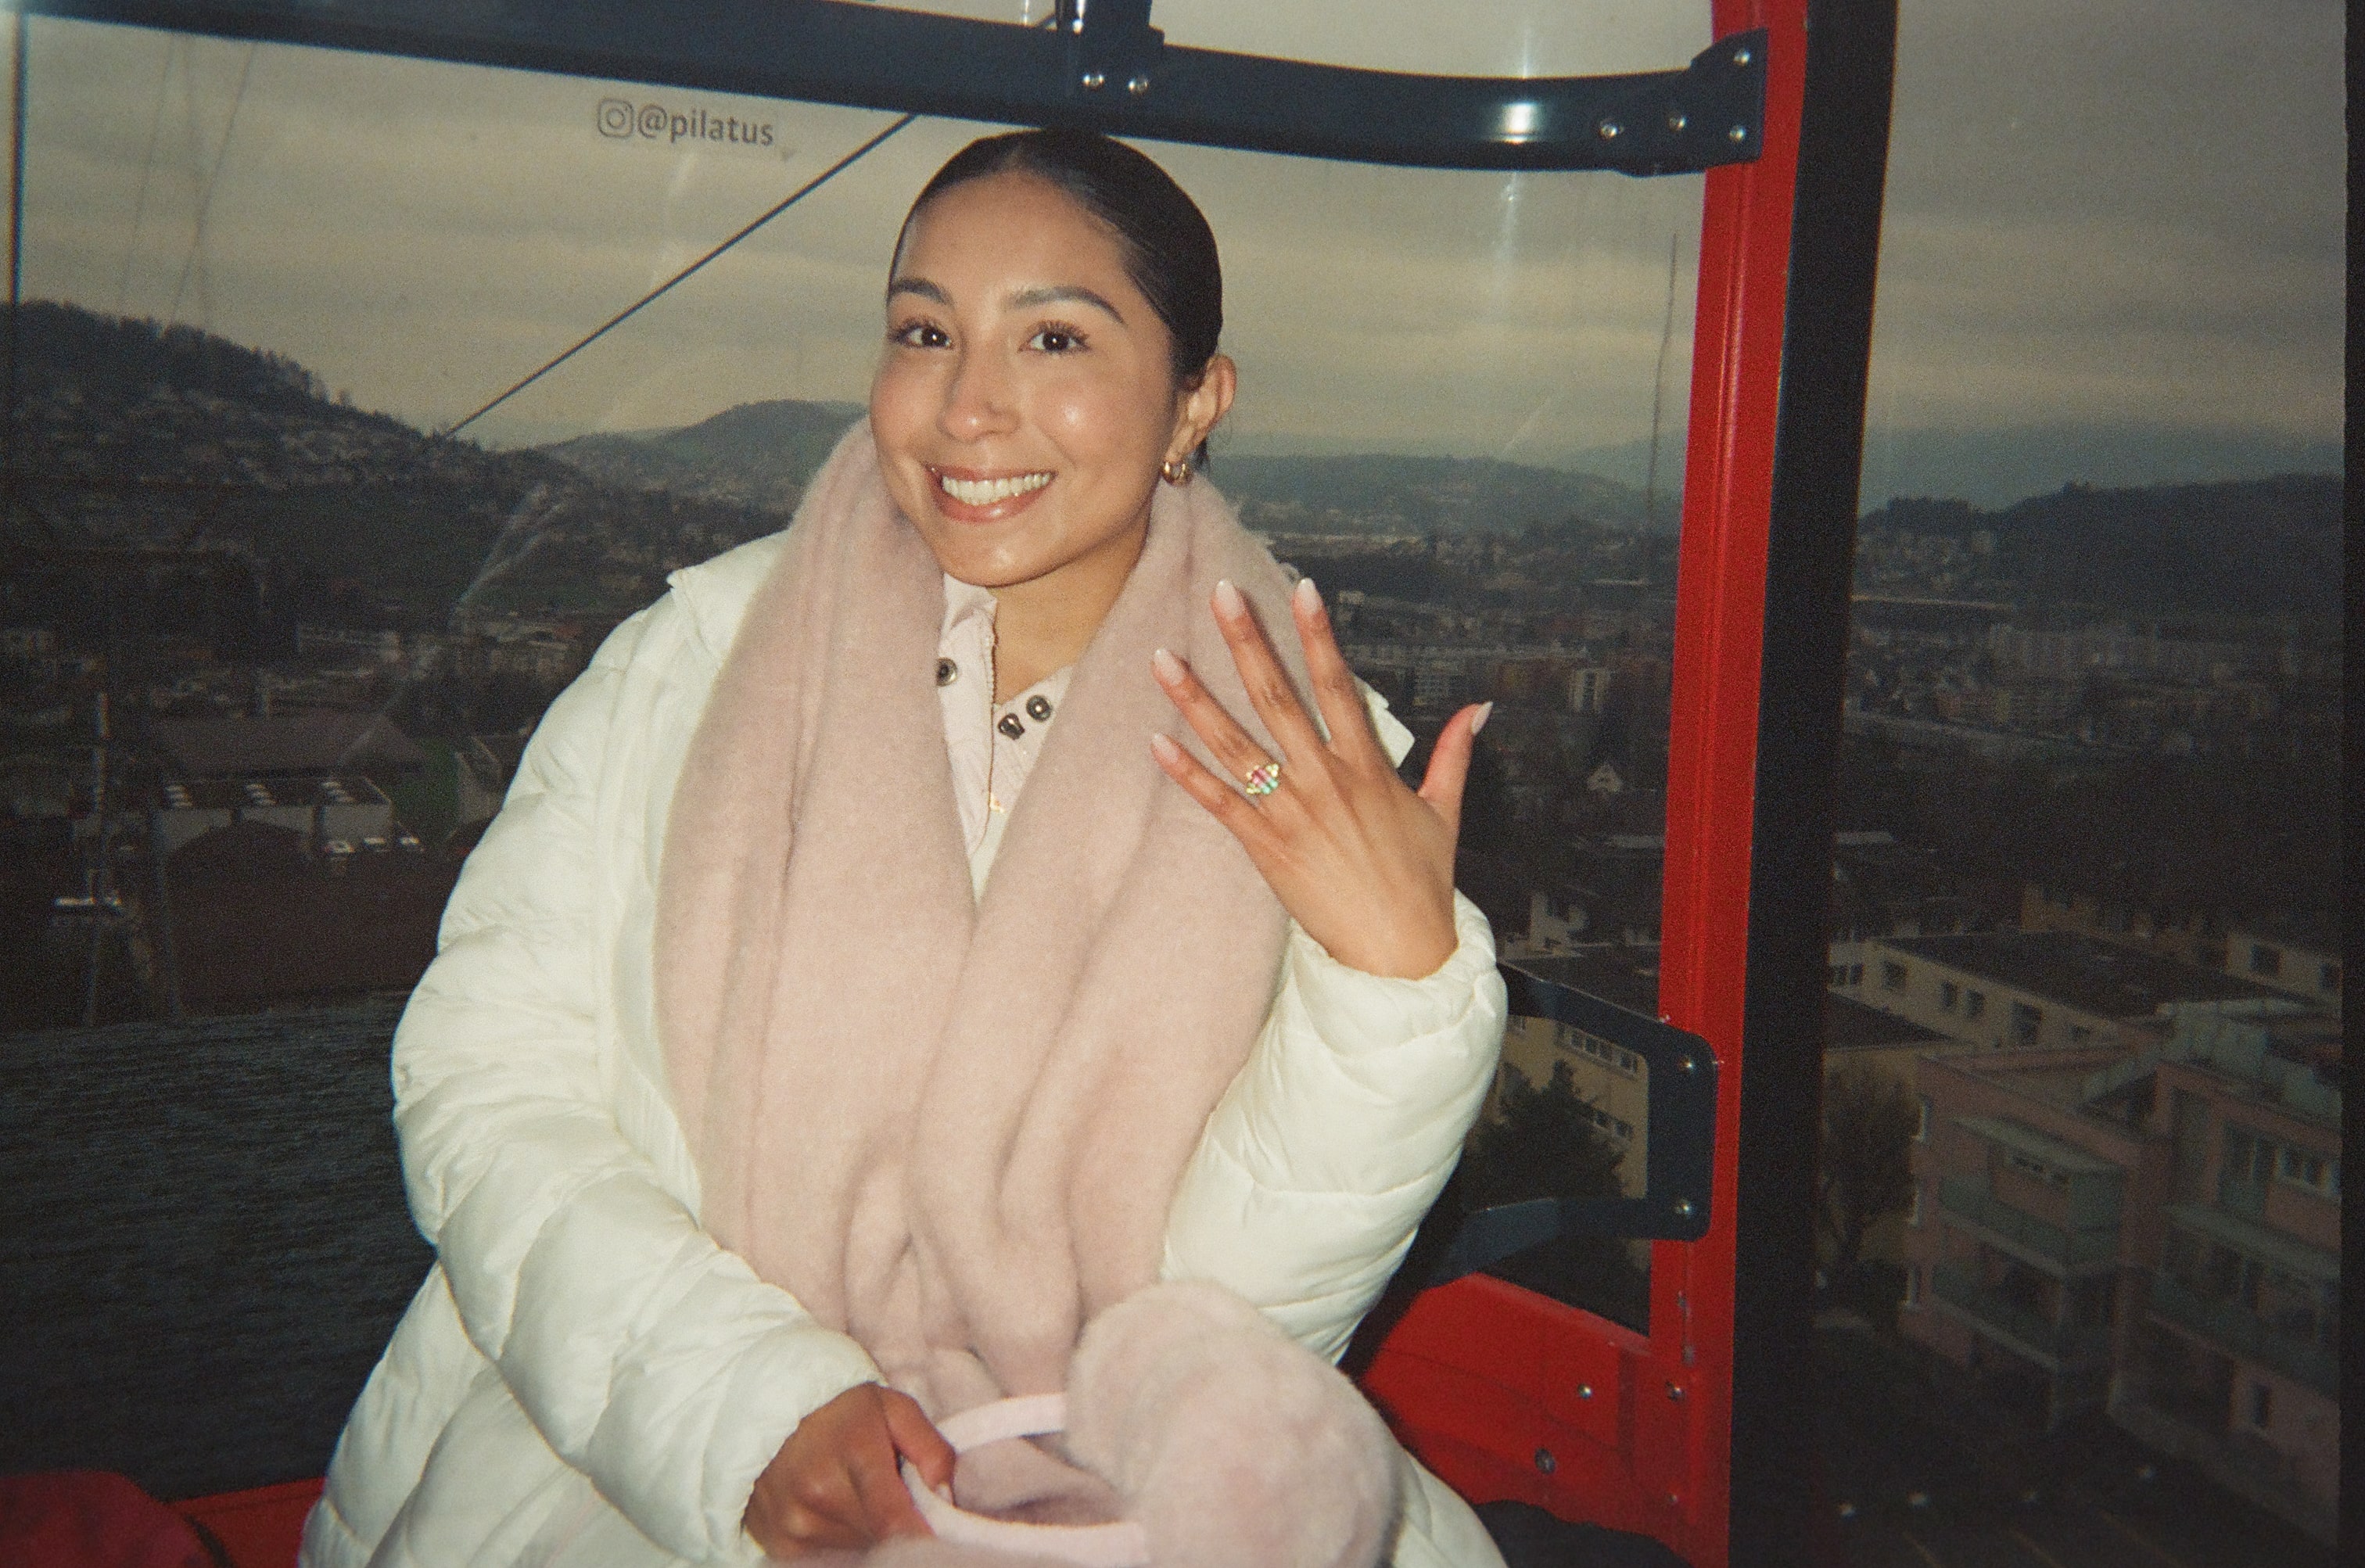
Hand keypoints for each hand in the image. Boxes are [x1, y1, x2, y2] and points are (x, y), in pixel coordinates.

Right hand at [745, 1383, 954, 1558]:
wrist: (767, 1408)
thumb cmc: (841, 1409)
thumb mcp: (894, 1409)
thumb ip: (930, 1449)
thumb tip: (945, 1498)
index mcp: (855, 1454)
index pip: (894, 1520)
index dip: (920, 1534)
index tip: (932, 1531)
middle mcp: (819, 1494)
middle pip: (879, 1537)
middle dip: (892, 1523)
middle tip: (887, 1494)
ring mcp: (794, 1522)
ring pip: (854, 1549)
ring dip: (863, 1532)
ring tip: (853, 1496)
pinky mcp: (778, 1542)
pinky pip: (824, 1558)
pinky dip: (836, 1540)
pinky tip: (830, 1511)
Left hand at [1150, 576, 1486, 978]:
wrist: (1398, 950)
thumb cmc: (1422, 882)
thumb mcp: (1445, 811)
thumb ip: (1452, 754)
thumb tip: (1478, 708)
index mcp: (1367, 765)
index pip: (1338, 684)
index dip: (1319, 635)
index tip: (1301, 588)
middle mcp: (1324, 779)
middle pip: (1277, 698)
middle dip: (1246, 643)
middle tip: (1219, 594)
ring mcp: (1291, 812)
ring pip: (1236, 744)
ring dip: (1197, 700)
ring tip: (1163, 659)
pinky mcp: (1266, 847)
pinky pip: (1219, 804)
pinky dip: (1188, 774)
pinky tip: (1157, 741)